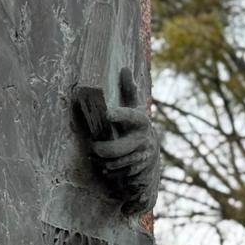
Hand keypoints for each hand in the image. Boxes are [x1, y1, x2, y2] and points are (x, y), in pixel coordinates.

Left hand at [86, 67, 160, 214]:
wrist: (151, 153)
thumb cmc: (135, 127)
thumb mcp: (134, 108)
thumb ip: (129, 91)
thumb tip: (124, 69)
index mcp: (140, 121)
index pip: (130, 116)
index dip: (119, 115)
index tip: (107, 114)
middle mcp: (144, 140)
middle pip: (117, 149)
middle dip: (103, 150)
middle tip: (93, 147)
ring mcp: (142, 158)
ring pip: (115, 164)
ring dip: (104, 163)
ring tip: (98, 157)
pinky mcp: (139, 173)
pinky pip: (118, 175)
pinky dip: (110, 173)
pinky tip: (107, 169)